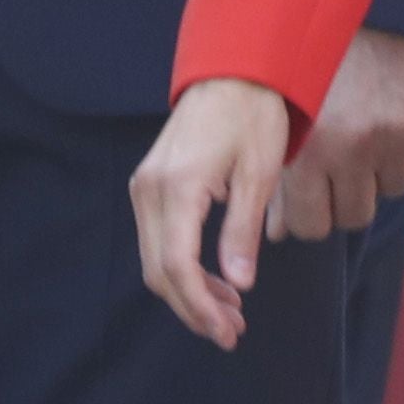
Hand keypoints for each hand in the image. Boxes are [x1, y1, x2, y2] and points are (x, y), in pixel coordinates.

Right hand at [133, 77, 299, 348]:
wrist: (233, 71)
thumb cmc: (253, 117)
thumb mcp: (258, 175)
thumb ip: (243, 232)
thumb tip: (238, 286)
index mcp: (179, 186)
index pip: (177, 265)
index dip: (199, 305)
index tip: (226, 331)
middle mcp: (150, 189)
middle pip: (159, 270)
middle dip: (193, 308)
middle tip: (231, 332)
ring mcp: (144, 186)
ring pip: (155, 260)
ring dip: (188, 292)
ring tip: (229, 313)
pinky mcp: (149, 185)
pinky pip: (158, 240)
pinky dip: (182, 267)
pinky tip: (215, 281)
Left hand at [274, 28, 403, 240]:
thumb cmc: (321, 54)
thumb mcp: (290, 110)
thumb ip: (278, 175)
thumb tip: (276, 236)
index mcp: (311, 146)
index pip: (311, 226)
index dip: (311, 213)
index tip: (313, 194)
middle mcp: (357, 145)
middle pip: (356, 214)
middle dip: (347, 194)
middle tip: (342, 159)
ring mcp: (402, 133)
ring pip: (393, 185)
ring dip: (383, 162)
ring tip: (369, 118)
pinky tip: (397, 98)